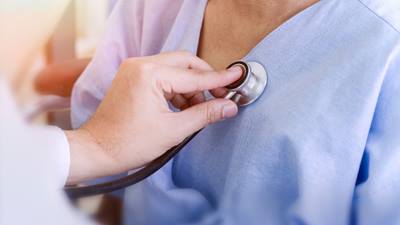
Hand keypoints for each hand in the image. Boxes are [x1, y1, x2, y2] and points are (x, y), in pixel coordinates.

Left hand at [65, 52, 241, 182]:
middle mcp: (141, 64)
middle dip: (204, 79)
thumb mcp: (173, 130)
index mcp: (150, 75)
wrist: (96, 150)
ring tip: (197, 110)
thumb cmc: (128, 143)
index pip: (194, 76)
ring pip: (174, 69)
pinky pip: (162, 76)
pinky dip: (175, 89)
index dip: (219, 79)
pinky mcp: (132, 77)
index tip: (237, 76)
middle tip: (221, 95)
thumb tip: (229, 106)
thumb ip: (205, 114)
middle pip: (185, 63)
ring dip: (190, 87)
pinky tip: (181, 107)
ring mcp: (134, 69)